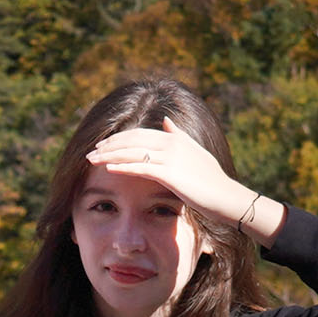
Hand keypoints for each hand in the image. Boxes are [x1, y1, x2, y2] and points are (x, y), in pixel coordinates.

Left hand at [81, 126, 271, 237]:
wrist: (226, 196)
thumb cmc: (211, 179)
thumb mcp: (195, 152)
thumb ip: (179, 135)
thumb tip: (167, 120)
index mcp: (174, 137)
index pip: (139, 134)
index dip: (119, 138)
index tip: (103, 144)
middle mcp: (171, 143)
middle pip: (132, 140)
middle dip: (109, 145)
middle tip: (91, 151)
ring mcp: (171, 158)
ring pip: (132, 153)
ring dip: (110, 155)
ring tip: (93, 160)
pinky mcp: (170, 174)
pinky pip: (141, 167)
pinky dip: (123, 166)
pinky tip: (109, 169)